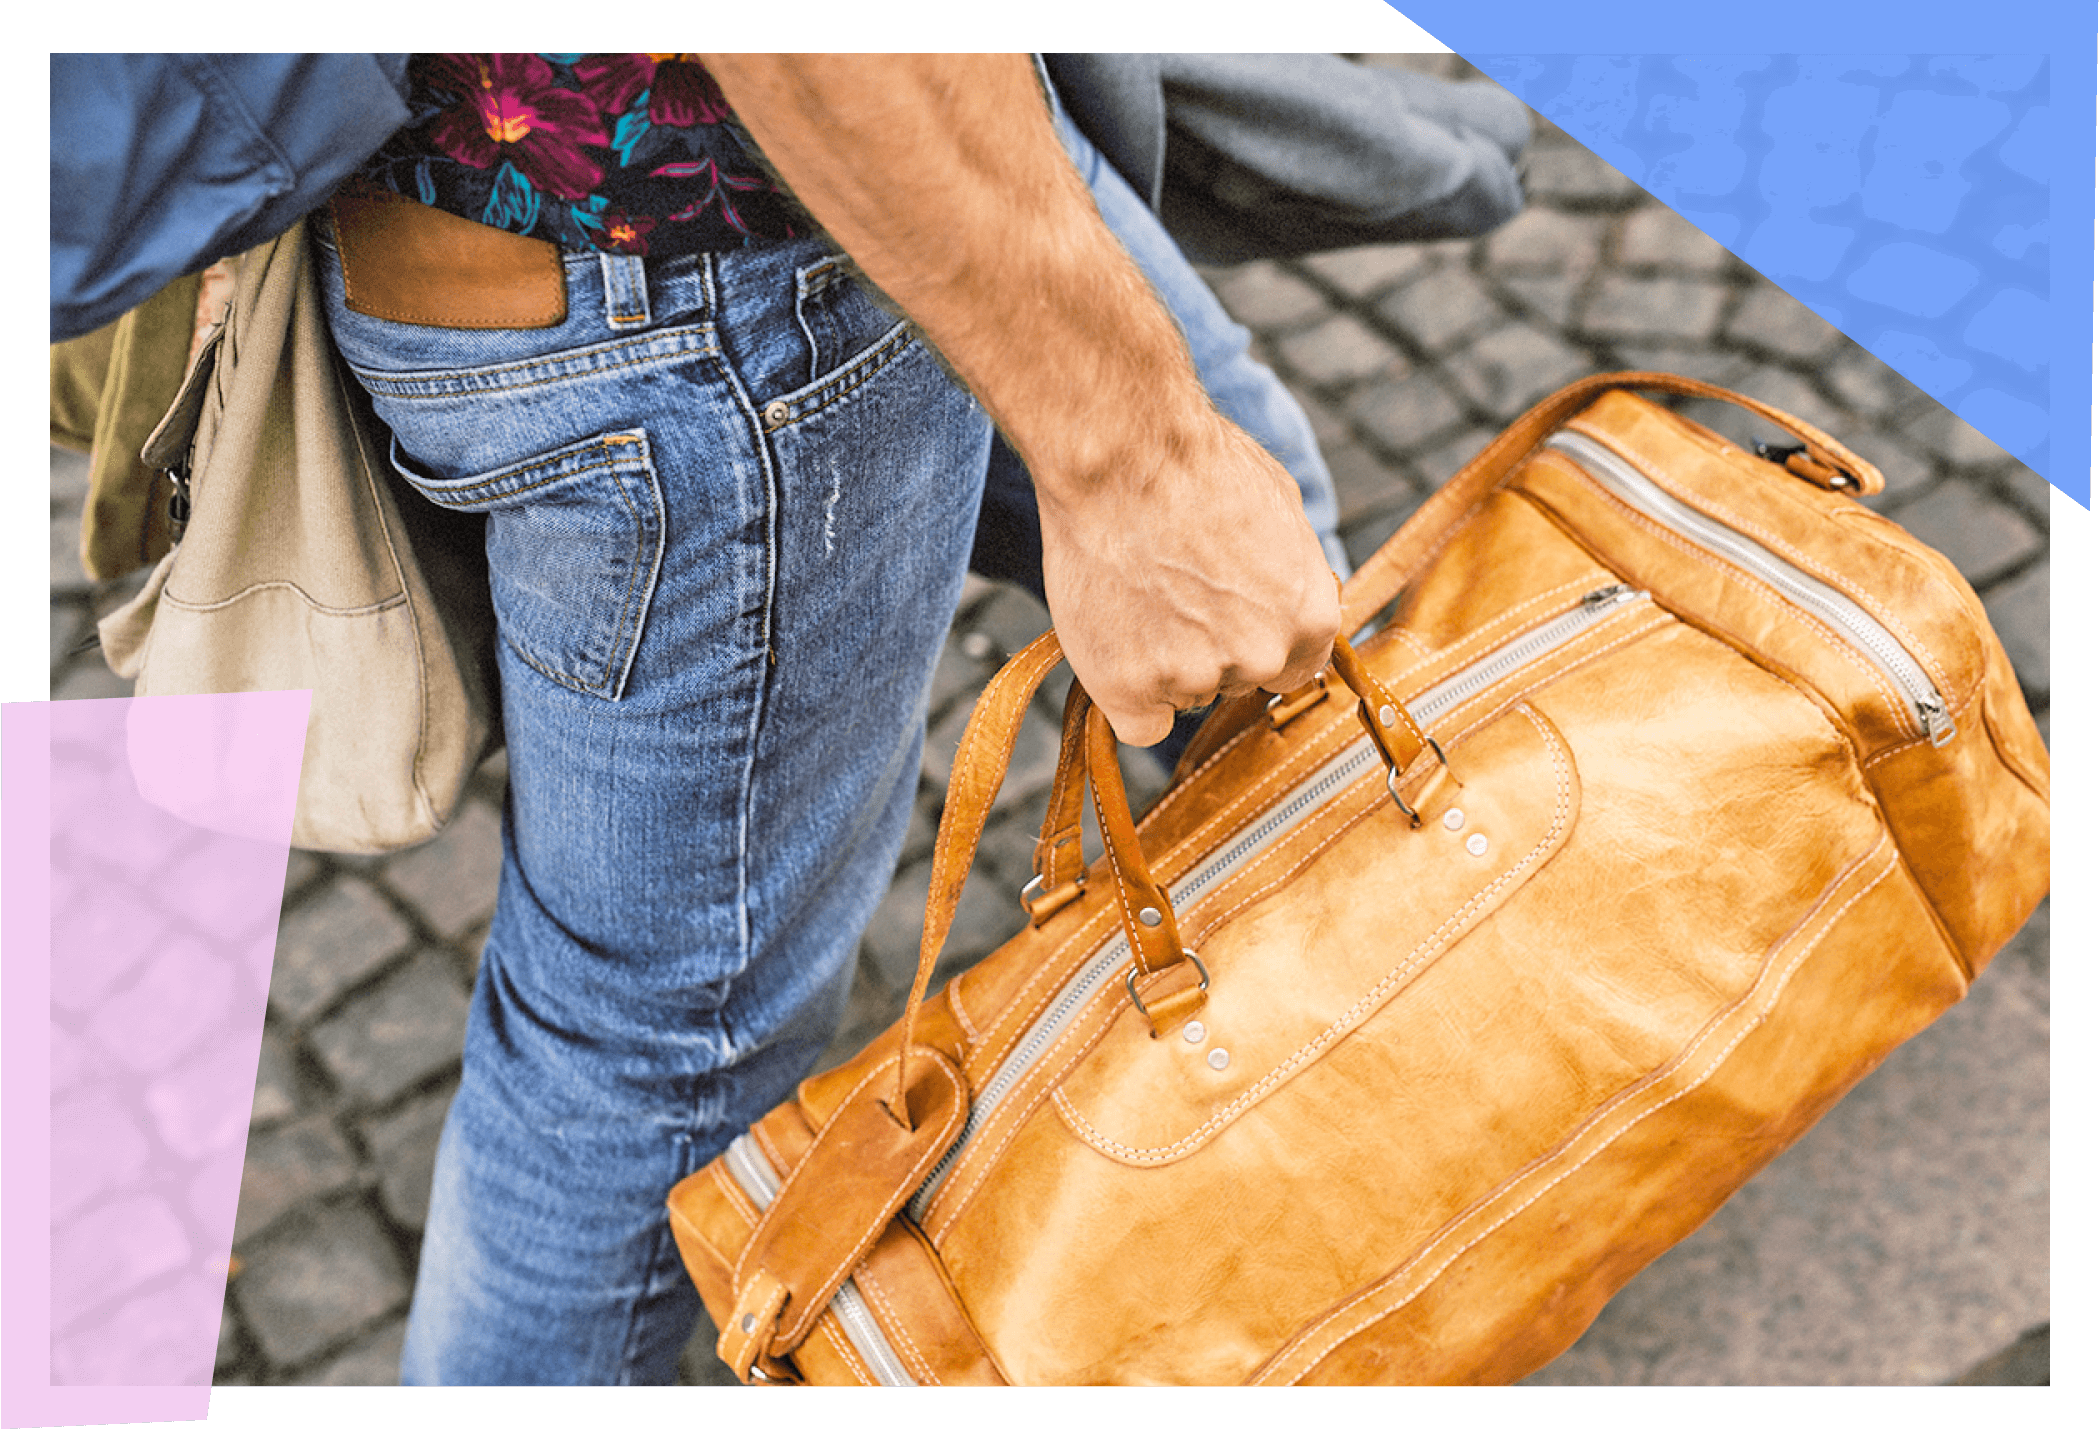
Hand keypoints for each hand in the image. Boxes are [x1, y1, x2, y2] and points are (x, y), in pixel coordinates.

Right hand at [1037, 412, 1340, 746]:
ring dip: (1159, 660)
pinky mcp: (1131, 689)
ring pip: (1182, 693)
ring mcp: (1196, 677)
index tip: (1224, 617)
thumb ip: (1292, 571)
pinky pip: (1138, 723)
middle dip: (1207, 647)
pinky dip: (1124, 693)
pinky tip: (1114, 642)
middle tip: (1167, 588)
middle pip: (1235, 682)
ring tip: (1134, 589)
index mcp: (1310, 616)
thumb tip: (1291, 590)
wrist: (1121, 454)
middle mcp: (1261, 656)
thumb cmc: (1195, 463)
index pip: (1295, 666)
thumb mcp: (1280, 506)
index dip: (1256, 639)